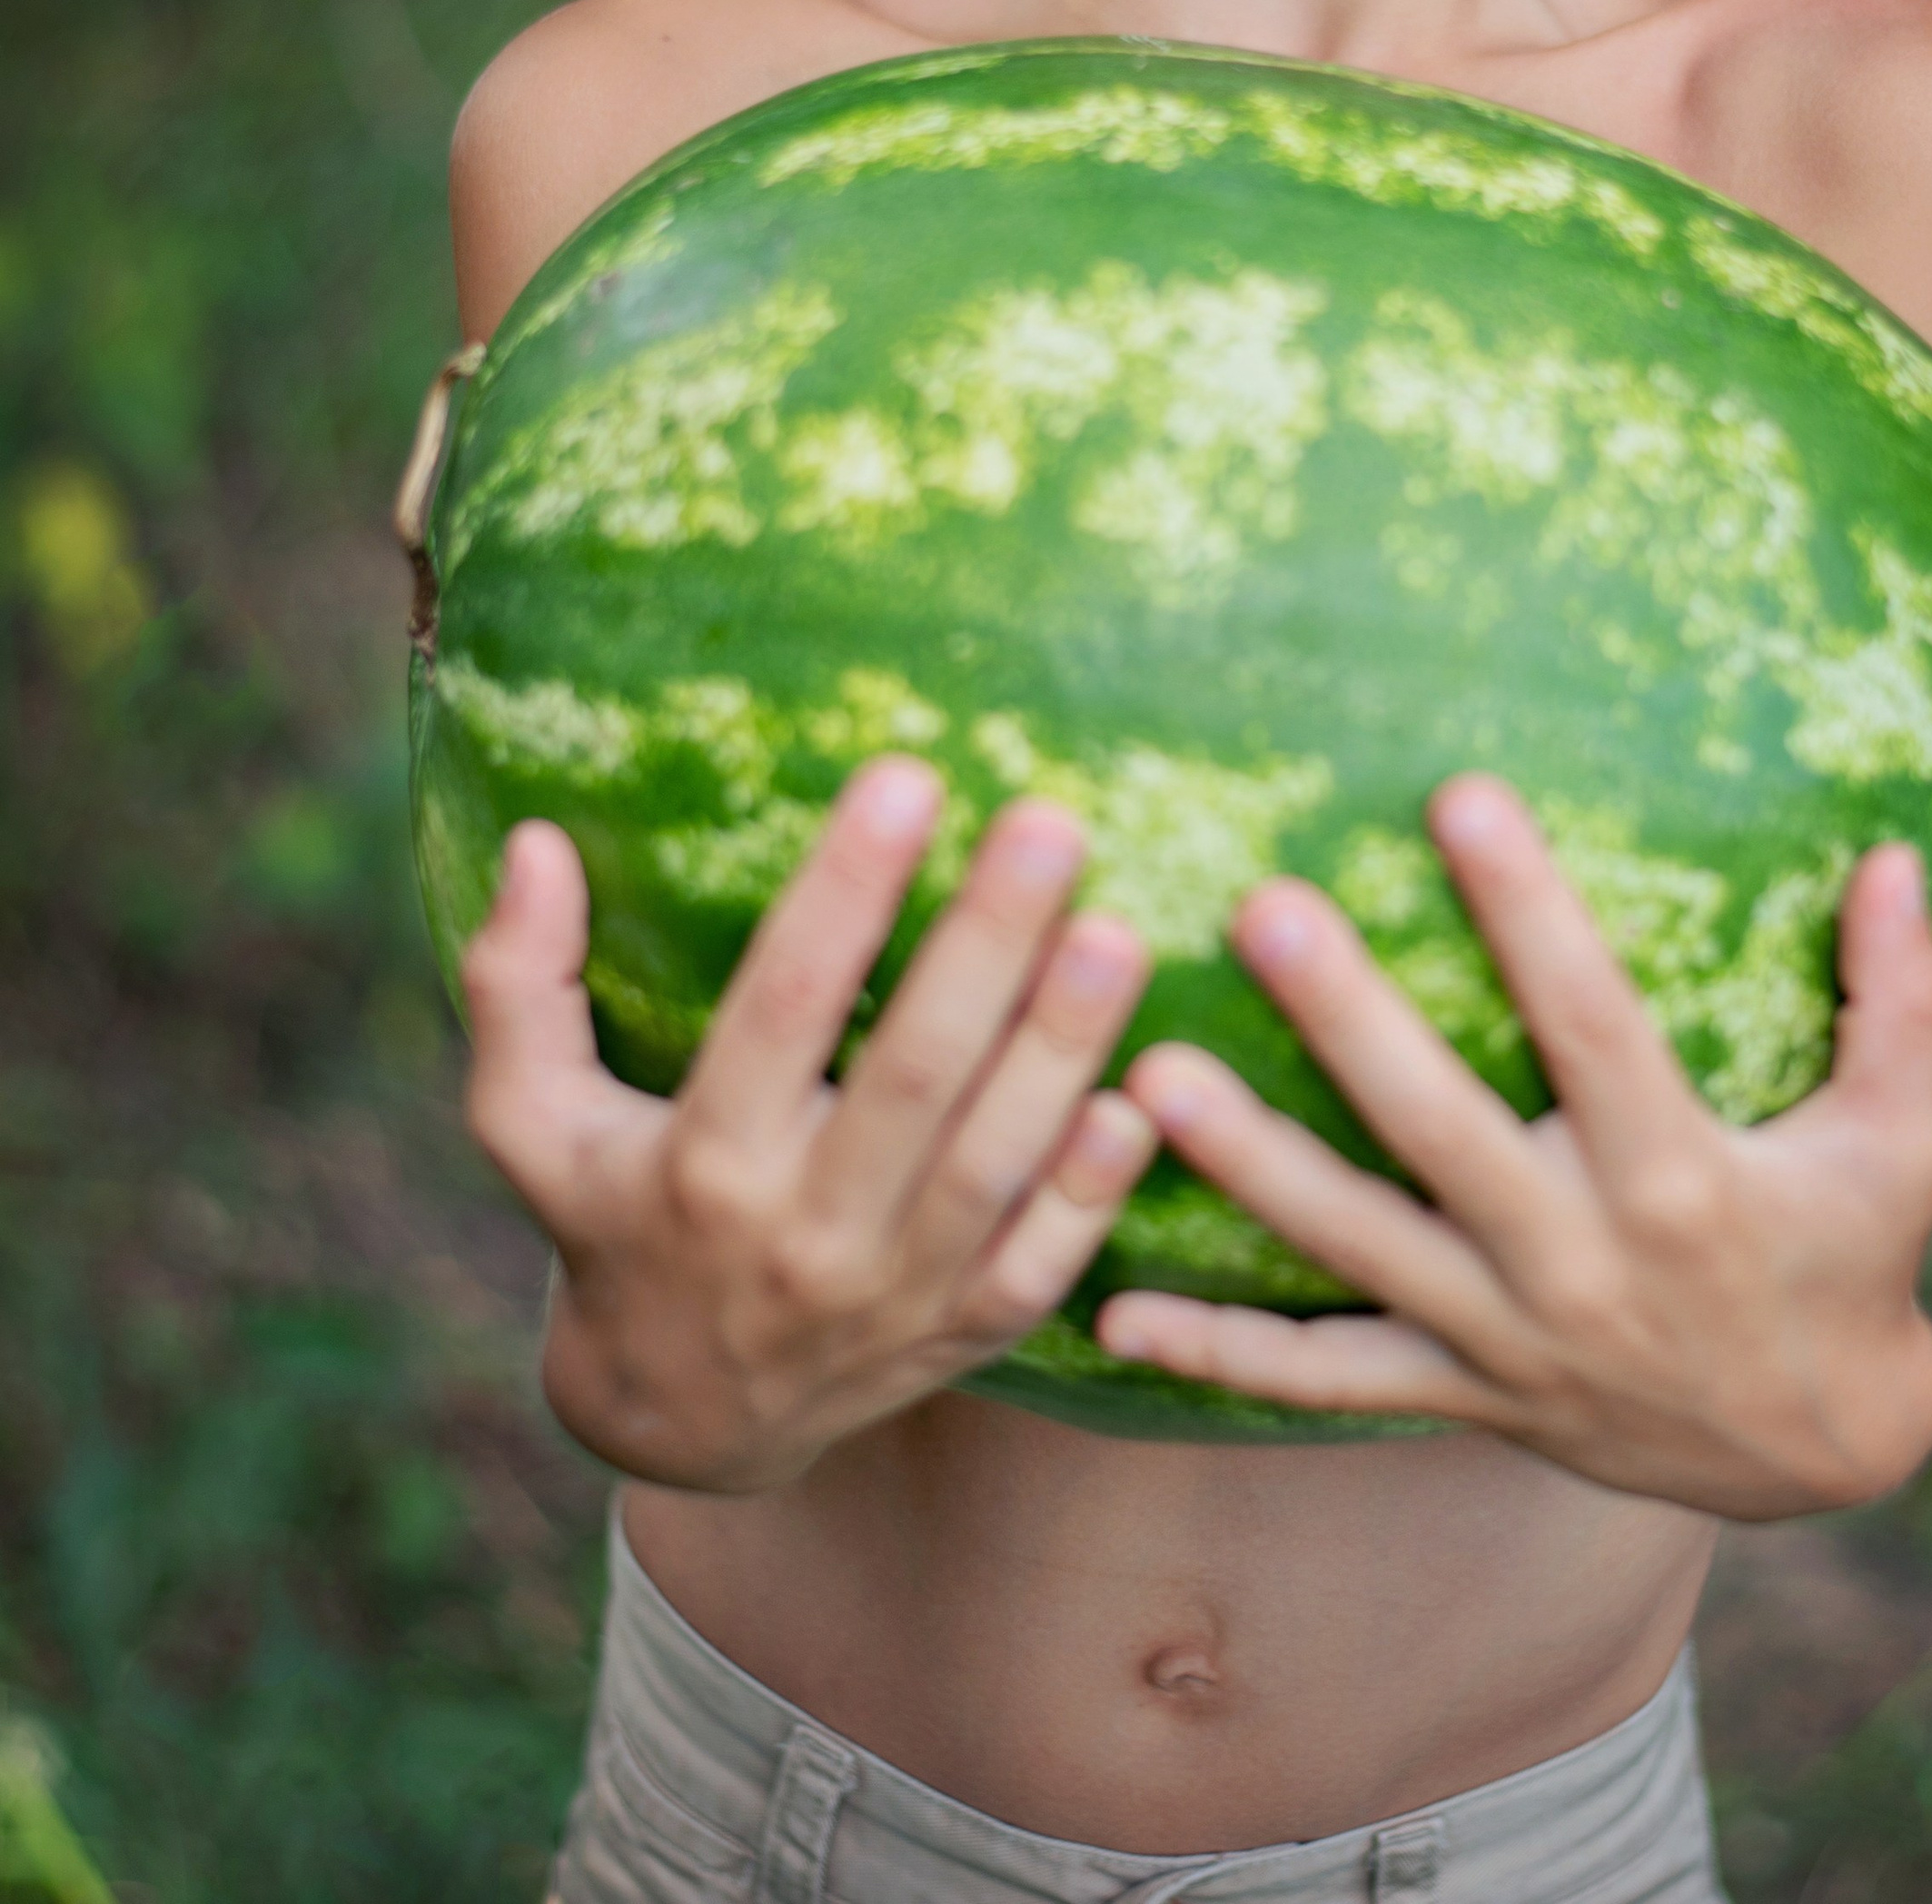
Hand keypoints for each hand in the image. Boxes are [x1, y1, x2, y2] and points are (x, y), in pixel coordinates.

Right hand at [461, 759, 1154, 1490]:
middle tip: (1050, 824)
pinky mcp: (964, 1335)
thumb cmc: (609, 1219)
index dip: (844, 893)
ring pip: (996, 1165)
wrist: (677, 1423)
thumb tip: (536, 843)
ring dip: (1064, 1048)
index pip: (780, 1008)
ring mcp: (896, 1298)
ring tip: (1120, 930)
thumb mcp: (528, 1124)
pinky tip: (1143, 1093)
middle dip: (989, 948)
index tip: (904, 776)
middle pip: (914, 1079)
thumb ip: (519, 987)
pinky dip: (1096, 1188)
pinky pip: (1044, 1263)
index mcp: (701, 1164)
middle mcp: (803, 1236)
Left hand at [1099, 778, 1931, 1517]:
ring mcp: (1508, 1338)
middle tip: (1261, 907)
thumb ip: (1901, 999)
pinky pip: (1325, 1381)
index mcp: (1683, 1182)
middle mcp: (1581, 1263)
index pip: (1595, 1028)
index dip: (1530, 916)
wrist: (1822, 1457)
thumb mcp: (1906, 1141)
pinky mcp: (1464, 1393)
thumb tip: (1899, 855)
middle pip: (1441, 1130)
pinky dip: (1221, 1355)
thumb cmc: (1854, 1257)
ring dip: (1246, 1166)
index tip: (1460, 796)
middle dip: (1347, 1019)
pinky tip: (1113, 1312)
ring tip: (1147, 1074)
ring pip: (1354, 1249)